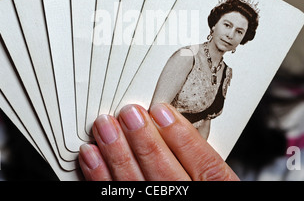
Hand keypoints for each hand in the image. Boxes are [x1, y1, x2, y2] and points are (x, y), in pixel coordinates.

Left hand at [78, 103, 238, 180]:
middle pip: (166, 176)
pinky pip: (112, 198)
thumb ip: (192, 154)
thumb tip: (166, 120)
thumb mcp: (206, 176)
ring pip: (135, 186)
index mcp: (211, 192)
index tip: (162, 112)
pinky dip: (99, 175)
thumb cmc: (186, 185)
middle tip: (130, 115)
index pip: (205, 167)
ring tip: (106, 127)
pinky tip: (92, 155)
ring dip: (117, 153)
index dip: (182, 137)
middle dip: (145, 141)